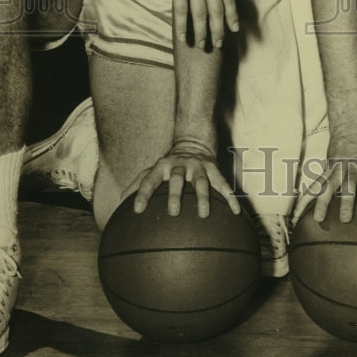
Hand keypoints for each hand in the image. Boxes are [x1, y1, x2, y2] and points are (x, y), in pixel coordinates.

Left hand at [124, 140, 240, 217]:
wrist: (195, 142)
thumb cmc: (170, 164)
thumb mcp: (153, 170)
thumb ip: (138, 183)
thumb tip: (120, 201)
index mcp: (162, 167)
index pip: (149, 180)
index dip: (142, 194)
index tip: (136, 210)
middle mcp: (180, 165)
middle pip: (177, 179)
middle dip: (175, 195)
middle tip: (173, 212)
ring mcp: (198, 167)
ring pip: (201, 182)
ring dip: (203, 198)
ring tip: (204, 215)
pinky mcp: (214, 169)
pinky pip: (223, 184)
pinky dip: (230, 198)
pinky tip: (236, 212)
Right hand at [144, 0, 238, 49]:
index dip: (232, 15)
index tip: (234, 29)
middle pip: (217, 9)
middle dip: (219, 30)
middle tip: (218, 44)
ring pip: (201, 12)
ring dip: (202, 31)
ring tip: (201, 45)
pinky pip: (181, 9)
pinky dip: (182, 25)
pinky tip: (182, 36)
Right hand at [292, 122, 356, 224]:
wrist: (350, 122)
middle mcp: (352, 166)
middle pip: (348, 185)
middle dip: (346, 202)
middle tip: (345, 219)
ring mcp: (337, 167)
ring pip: (328, 185)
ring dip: (322, 201)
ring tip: (318, 218)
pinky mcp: (327, 167)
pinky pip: (318, 181)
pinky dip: (310, 193)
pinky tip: (303, 206)